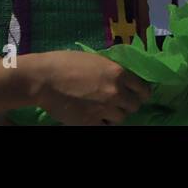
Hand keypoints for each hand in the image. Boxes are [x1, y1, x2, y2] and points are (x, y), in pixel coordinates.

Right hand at [19, 51, 149, 125]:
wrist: (44, 79)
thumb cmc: (67, 63)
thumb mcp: (97, 60)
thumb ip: (112, 70)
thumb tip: (123, 77)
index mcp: (119, 73)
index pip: (143, 89)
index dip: (141, 93)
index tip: (138, 94)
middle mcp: (116, 92)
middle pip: (134, 106)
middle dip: (128, 104)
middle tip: (119, 102)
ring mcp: (104, 109)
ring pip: (121, 118)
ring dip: (115, 114)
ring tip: (105, 109)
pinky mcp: (90, 123)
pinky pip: (105, 126)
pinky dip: (103, 122)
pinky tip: (96, 117)